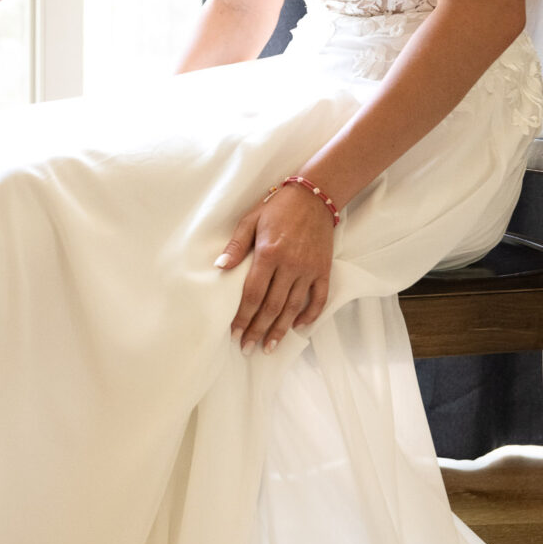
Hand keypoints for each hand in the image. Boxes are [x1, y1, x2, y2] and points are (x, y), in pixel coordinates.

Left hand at [215, 184, 335, 351]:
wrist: (314, 196)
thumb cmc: (278, 207)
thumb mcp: (250, 221)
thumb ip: (235, 246)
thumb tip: (219, 268)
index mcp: (268, 254)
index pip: (252, 294)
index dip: (243, 317)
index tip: (235, 333)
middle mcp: (290, 265)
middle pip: (272, 306)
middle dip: (258, 330)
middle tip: (248, 348)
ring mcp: (309, 269)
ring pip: (294, 307)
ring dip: (280, 330)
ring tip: (270, 346)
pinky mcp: (323, 269)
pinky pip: (319, 298)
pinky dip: (310, 315)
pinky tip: (298, 327)